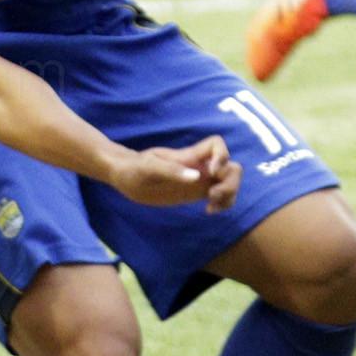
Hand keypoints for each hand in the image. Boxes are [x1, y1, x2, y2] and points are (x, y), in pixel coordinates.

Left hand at [109, 136, 239, 211]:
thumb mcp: (148, 168)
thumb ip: (171, 171)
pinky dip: (222, 203)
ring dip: (229, 194)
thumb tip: (197, 177)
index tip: (211, 172)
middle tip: (211, 197)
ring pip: (228, 181)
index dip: (222, 156)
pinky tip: (209, 211)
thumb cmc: (134, 168)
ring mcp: (198, 179)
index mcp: (189, 155)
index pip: (217, 144)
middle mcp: (198, 165)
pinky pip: (219, 194)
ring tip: (211, 207)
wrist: (125, 177)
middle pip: (231, 166)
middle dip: (229, 182)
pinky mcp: (194, 192)